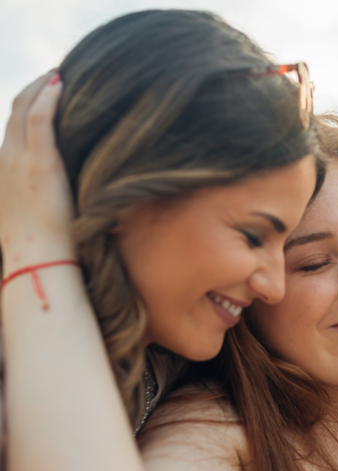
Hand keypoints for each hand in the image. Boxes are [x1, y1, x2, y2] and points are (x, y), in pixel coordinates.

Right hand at [0, 72, 74, 265]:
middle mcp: (5, 160)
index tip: (44, 96)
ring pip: (22, 108)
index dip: (26, 107)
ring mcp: (18, 161)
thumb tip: (64, 197)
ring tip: (58, 75)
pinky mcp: (39, 164)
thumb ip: (44, 198)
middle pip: (13, 111)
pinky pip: (38, 120)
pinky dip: (47, 98)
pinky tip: (61, 85)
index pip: (11, 128)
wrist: (38, 259)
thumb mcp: (37, 216)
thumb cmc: (45, 247)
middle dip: (32, 91)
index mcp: (3, 171)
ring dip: (40, 88)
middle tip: (53, 78)